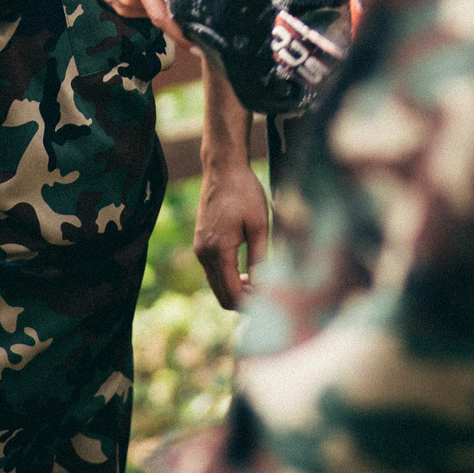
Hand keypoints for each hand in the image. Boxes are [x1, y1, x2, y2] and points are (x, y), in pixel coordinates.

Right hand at [0, 0, 181, 36]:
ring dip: (165, 1)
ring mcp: (123, 5)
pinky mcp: (120, 7)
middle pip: (165, 11)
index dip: (183, 33)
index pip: (163, 15)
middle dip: (180, 7)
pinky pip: (146, 8)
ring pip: (156, 10)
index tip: (200, 44)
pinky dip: (153, 0)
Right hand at [194, 55, 267, 308]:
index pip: (232, 296)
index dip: (253, 305)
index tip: (274, 301)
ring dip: (238, 291)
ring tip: (263, 283)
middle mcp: (203, 255)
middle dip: (246, 302)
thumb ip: (261, 260)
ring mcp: (199, 249)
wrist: (223, 167)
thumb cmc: (245, 192)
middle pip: (223, 297)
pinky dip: (231, 279)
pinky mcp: (201, 243)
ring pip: (218, 286)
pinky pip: (215, 273)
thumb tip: (268, 289)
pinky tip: (249, 272)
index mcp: (218, 252)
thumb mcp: (260, 226)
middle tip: (270, 296)